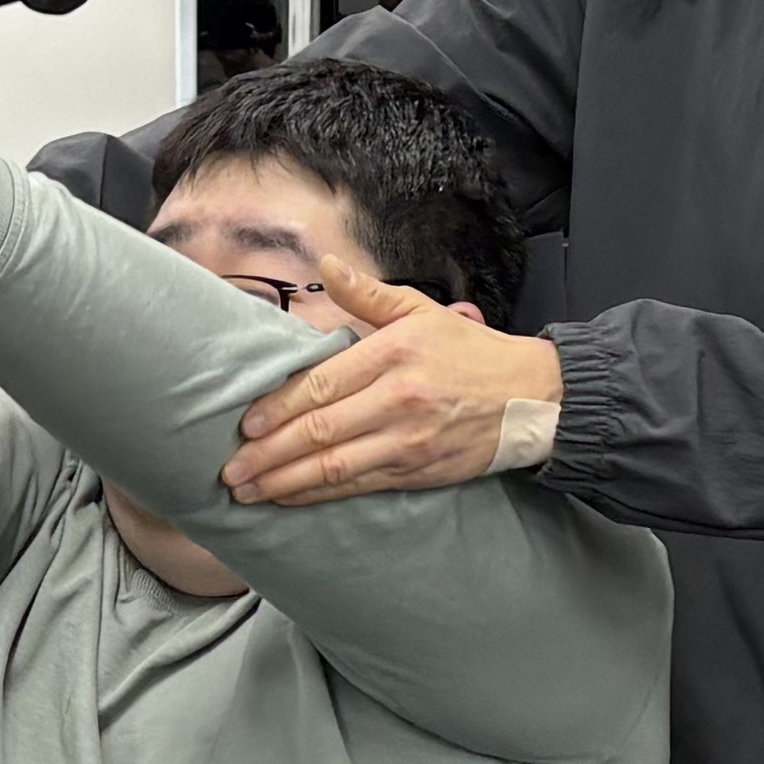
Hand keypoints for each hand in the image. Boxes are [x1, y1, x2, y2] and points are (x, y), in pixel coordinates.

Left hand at [225, 271, 560, 504]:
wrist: (533, 397)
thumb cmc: (470, 352)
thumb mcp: (421, 311)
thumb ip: (367, 295)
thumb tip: (326, 265)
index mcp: (393, 354)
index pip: (321, 386)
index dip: (276, 408)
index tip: (245, 424)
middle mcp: (398, 399)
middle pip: (319, 431)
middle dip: (268, 454)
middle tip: (230, 470)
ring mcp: (408, 440)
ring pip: (335, 467)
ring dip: (285, 482)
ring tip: (248, 492)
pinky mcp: (418, 471)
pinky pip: (359, 486)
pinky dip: (320, 496)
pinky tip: (291, 498)